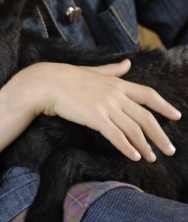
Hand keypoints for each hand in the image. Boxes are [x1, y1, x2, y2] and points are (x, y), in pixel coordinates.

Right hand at [23, 59, 180, 162]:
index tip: (177, 116)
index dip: (164, 106)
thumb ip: (113, 70)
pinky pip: (116, 136)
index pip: (148, 95)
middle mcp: (116, 94)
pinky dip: (127, 147)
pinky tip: (134, 157)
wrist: (48, 83)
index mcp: (118, 83)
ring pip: (133, 129)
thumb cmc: (67, 77)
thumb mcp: (94, 71)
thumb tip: (127, 63)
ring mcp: (106, 106)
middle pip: (146, 117)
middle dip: (160, 135)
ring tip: (152, 158)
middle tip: (169, 150)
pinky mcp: (95, 117)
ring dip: (145, 146)